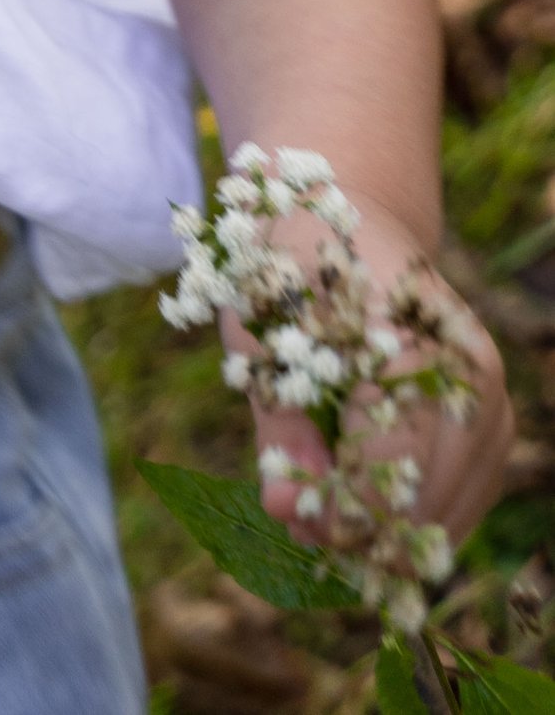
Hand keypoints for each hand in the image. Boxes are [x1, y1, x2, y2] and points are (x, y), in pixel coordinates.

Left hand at [252, 206, 513, 562]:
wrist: (356, 224)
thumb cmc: (293, 271)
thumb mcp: (259, 330)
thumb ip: (277, 423)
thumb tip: (286, 510)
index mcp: (405, 330)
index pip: (389, 457)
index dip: (343, 507)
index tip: (295, 518)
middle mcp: (466, 364)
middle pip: (430, 490)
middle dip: (365, 526)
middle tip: (306, 526)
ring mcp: (490, 391)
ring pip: (456, 503)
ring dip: (395, 530)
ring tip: (330, 518)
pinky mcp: (495, 414)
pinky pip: (470, 493)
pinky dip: (423, 515)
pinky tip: (372, 510)